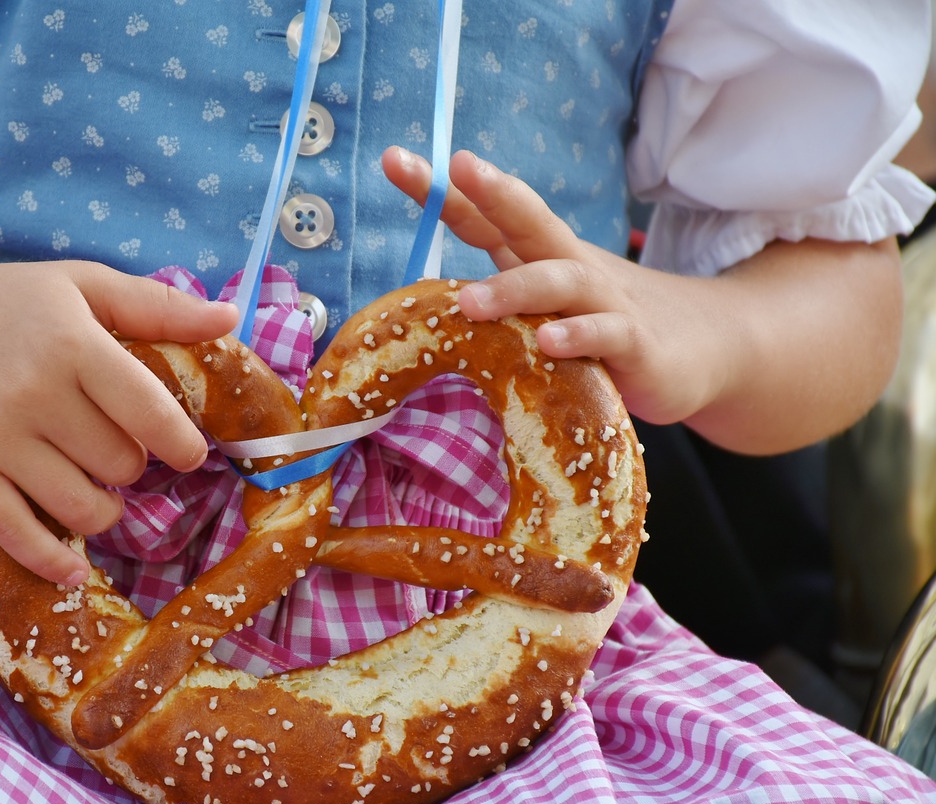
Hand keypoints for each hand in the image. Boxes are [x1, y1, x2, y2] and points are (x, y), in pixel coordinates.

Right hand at [0, 228, 236, 587]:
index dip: (181, 444)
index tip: (188, 453)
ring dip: (104, 509)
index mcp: (74, 345)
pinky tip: (76, 568)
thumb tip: (232, 318)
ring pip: (82, 506)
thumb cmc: (11, 304)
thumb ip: (158, 306)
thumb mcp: (84, 287)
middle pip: (120, 465)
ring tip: (98, 489)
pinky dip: (54, 560)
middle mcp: (35, 393)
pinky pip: (18, 534)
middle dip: (131, 466)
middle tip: (116, 450)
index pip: (149, 412)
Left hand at [382, 147, 722, 426]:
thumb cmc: (605, 324)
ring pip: (561, 282)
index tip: (395, 160)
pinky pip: (606, 337)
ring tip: (469, 301)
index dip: (444, 190)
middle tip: (455, 171)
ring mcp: (607, 303)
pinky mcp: (637, 346)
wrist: (702, 349)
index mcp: (542, 256)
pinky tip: (549, 342)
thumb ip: (498, 291)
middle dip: (494, 194)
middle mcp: (572, 267)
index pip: (488, 217)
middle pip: (531, 222)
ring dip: (515, 289)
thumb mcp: (547, 303)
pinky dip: (579, 336)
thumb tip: (425, 297)